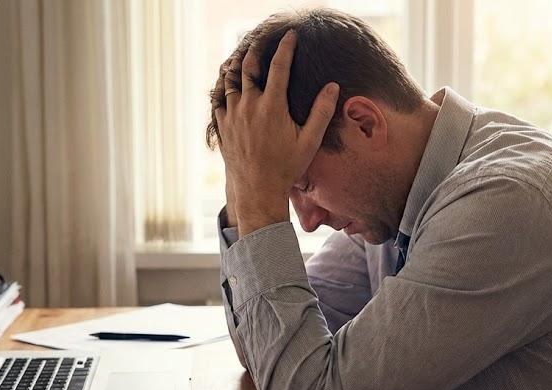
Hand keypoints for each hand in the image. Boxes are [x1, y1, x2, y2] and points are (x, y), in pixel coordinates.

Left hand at [213, 30, 338, 236]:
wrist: (257, 190)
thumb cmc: (286, 167)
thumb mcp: (309, 141)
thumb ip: (322, 111)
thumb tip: (333, 87)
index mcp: (272, 106)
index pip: (279, 65)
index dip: (286, 47)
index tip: (291, 36)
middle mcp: (249, 106)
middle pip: (249, 66)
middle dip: (257, 49)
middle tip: (263, 40)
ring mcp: (232, 115)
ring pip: (230, 79)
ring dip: (237, 64)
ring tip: (243, 55)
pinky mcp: (222, 125)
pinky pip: (218, 97)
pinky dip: (222, 85)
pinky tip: (227, 81)